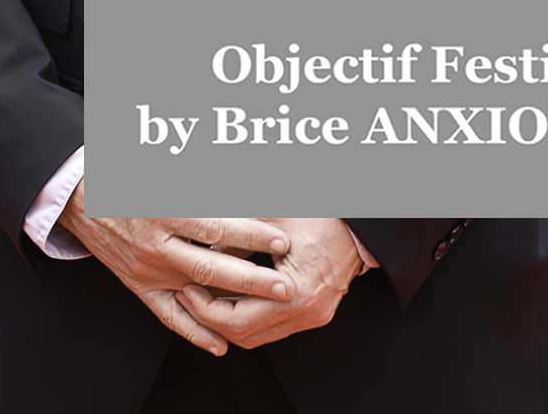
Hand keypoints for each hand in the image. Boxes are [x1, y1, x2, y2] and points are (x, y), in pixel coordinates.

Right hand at [58, 184, 292, 356]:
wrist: (82, 197)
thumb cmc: (128, 175)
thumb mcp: (161, 168)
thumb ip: (202, 176)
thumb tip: (244, 173)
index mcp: (162, 211)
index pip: (214, 227)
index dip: (250, 234)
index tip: (281, 239)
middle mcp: (155, 245)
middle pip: (211, 266)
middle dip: (252, 278)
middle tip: (286, 286)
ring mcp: (148, 270)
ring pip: (196, 292)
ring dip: (234, 303)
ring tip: (267, 309)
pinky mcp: (139, 287)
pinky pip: (168, 316)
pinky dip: (194, 333)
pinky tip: (221, 345)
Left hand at [178, 217, 363, 349]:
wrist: (360, 220)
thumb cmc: (316, 211)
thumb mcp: (267, 218)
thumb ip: (231, 238)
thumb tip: (197, 251)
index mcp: (297, 293)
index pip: (237, 322)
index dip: (205, 309)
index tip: (187, 287)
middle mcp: (308, 313)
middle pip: (246, 335)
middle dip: (211, 317)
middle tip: (188, 292)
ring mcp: (314, 315)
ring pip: (258, 335)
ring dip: (228, 318)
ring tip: (204, 292)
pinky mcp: (314, 311)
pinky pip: (272, 325)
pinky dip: (248, 314)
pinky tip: (229, 292)